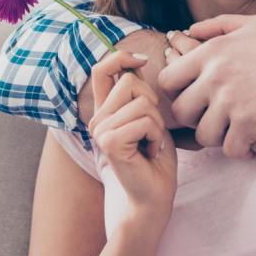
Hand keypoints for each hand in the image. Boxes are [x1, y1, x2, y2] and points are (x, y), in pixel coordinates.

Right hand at [88, 51, 177, 223]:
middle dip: (152, 101)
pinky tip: (149, 153)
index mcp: (105, 111)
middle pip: (130, 81)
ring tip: (150, 144)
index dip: (120, 57)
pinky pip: (145, 121)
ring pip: (141, 102)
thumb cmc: (154, 160)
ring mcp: (101, 130)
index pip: (101, 70)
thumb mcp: (148, 118)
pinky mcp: (110, 142)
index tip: (141, 60)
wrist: (151, 198)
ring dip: (157, 123)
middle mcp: (98, 119)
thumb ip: (138, 94)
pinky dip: (156, 136)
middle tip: (152, 131)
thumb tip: (135, 61)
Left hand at [158, 14, 255, 157]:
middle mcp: (216, 75)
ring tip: (234, 133)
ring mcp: (232, 101)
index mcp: (213, 51)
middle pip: (181, 112)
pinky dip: (239, 150)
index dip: (177, 94)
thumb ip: (220, 25)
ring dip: (217, 137)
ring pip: (203, 135)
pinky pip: (229, 149)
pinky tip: (252, 144)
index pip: (168, 81)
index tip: (196, 99)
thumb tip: (189, 30)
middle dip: (196, 119)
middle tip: (215, 120)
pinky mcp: (251, 124)